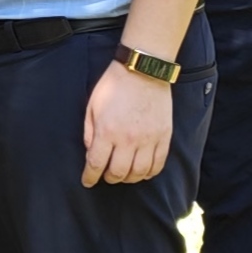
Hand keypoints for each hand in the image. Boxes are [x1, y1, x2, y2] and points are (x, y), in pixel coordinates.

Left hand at [82, 64, 173, 186]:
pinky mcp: (164, 137)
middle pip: (118, 173)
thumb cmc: (114, 85)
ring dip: (129, 178)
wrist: (143, 70)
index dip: (90, 177)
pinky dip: (149, 173)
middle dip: (109, 178)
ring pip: (139, 172)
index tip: (87, 181)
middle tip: (105, 176)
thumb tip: (91, 151)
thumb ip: (89, 131)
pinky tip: (143, 172)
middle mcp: (128, 139)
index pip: (96, 164)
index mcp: (107, 131)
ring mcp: (148, 139)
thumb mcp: (92, 106)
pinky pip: (158, 164)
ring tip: (124, 175)